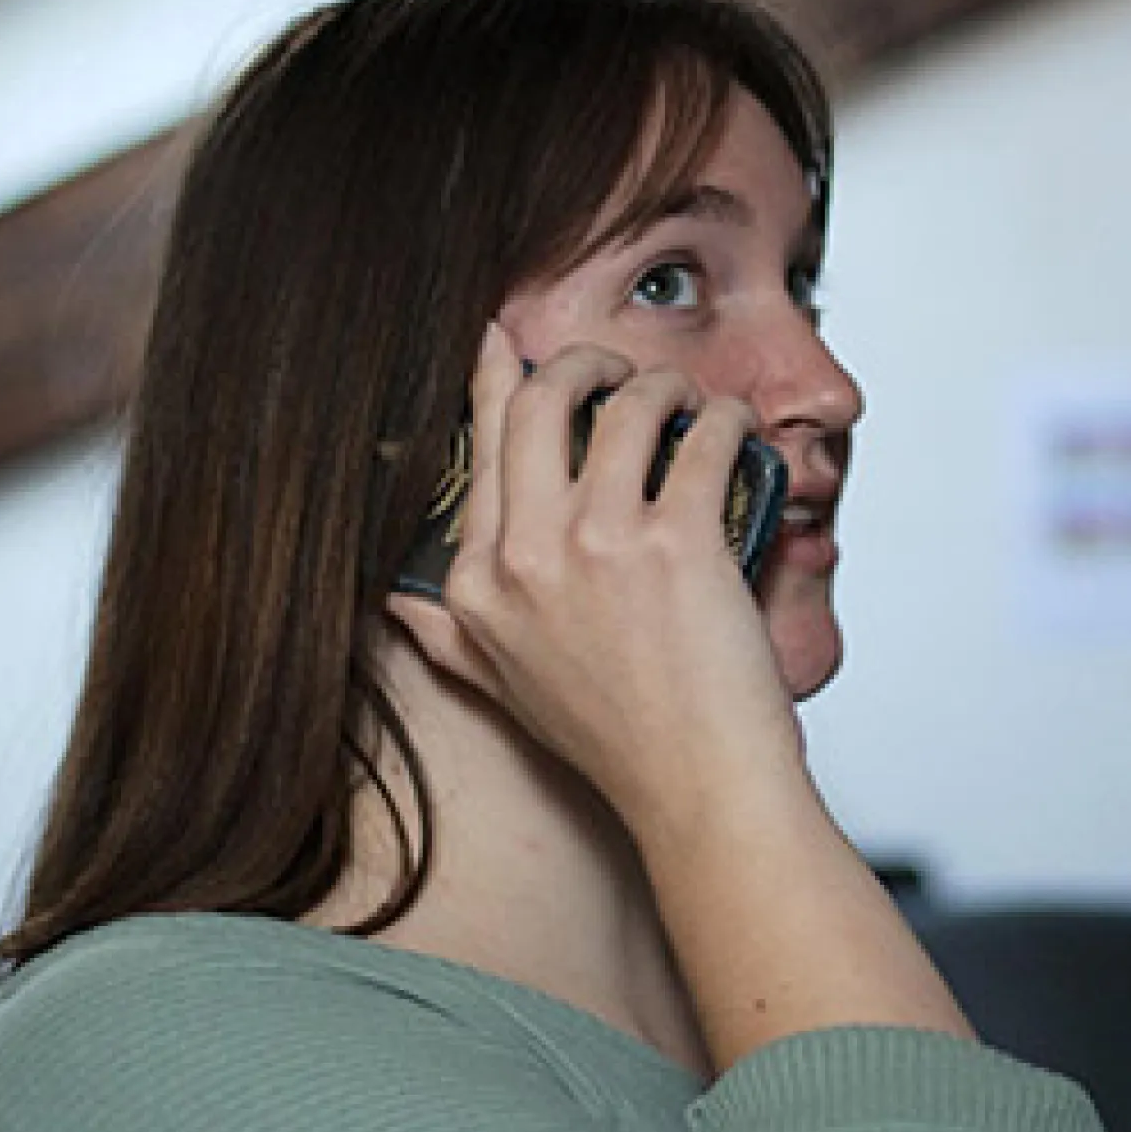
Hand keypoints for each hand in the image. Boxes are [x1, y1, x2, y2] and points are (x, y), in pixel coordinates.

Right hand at [385, 323, 803, 840]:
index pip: (478, 448)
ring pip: (623, 405)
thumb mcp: (499, 688)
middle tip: (610, 366)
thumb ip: (444, 637)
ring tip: (685, 400)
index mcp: (475, 584)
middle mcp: (524, 557)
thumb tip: (397, 602)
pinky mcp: (678, 545)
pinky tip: (734, 430)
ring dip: (662, 385)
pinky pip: (702, 439)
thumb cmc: (615, 742)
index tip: (501, 342)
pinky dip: (724, 420)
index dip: (492, 379)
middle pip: (536, 403)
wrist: (695, 789)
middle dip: (578, 361)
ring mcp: (599, 546)